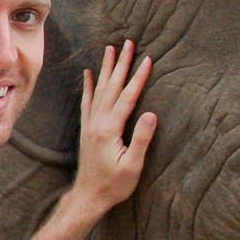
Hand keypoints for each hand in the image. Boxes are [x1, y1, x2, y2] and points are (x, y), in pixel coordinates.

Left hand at [73, 39, 156, 218]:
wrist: (89, 196)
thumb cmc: (114, 185)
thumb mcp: (132, 166)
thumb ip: (141, 139)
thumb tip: (152, 114)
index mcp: (110, 129)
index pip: (127, 97)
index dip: (138, 77)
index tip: (148, 59)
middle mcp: (98, 122)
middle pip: (112, 87)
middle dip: (122, 64)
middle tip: (128, 42)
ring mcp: (90, 124)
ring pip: (99, 89)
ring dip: (106, 69)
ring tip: (110, 49)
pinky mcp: (87, 129)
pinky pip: (87, 101)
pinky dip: (89, 86)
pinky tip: (89, 74)